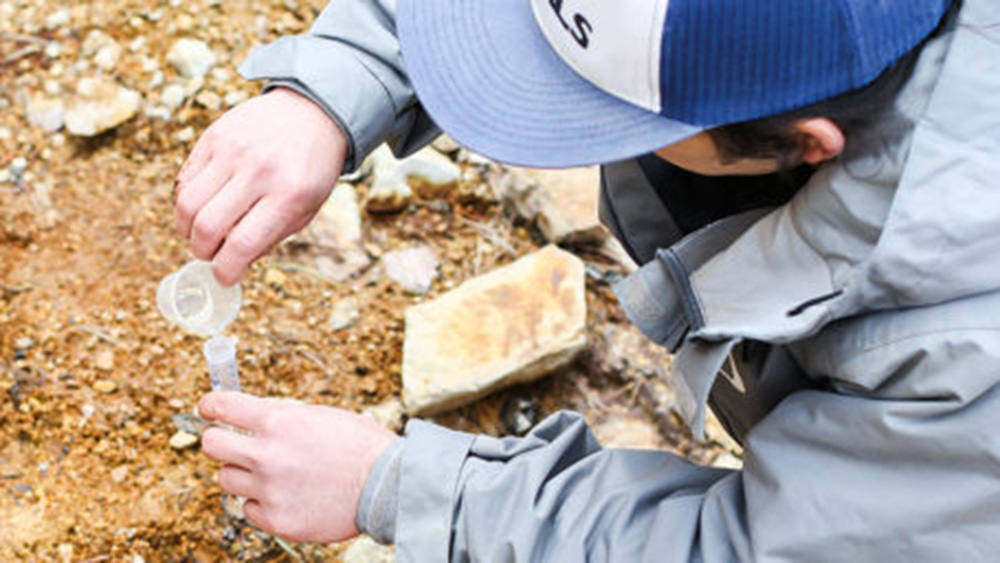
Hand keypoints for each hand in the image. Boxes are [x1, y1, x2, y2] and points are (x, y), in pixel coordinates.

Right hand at [174, 88, 347, 285]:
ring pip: (187, 203)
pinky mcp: (214, 136)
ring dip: (186, 229)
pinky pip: (185, 179)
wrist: (312, 112)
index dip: (226, 270)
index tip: (224, 277)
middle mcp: (259, 171)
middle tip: (209, 254)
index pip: (243, 244)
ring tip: (200, 233)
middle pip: (208, 226)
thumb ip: (272, 236)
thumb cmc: (311, 168)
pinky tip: (200, 206)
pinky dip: (186, 201)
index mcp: (289, 195)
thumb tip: (233, 263)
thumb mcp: (307, 207)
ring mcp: (233, 151)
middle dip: (202, 251)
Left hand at [198, 392, 397, 542]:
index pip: (221, 407)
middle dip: (219, 441)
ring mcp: (269, 490)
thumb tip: (252, 420)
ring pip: (228, 480)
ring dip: (244, 475)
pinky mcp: (277, 519)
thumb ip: (281, 419)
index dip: (211, 406)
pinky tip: (286, 496)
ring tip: (272, 474)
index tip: (210, 409)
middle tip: (232, 444)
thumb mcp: (319, 416)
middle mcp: (266, 455)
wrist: (387, 484)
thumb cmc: (360, 446)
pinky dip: (262, 503)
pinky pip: (249, 509)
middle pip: (211, 445)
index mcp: (277, 421)